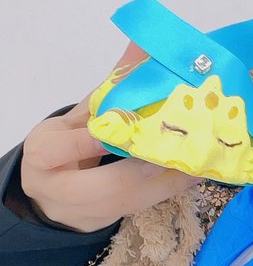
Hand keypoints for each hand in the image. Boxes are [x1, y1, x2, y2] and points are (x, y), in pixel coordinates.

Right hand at [18, 42, 202, 232]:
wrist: (52, 198)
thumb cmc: (62, 149)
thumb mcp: (70, 119)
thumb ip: (103, 91)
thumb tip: (139, 47)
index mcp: (42, 159)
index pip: (58, 150)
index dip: (90, 139)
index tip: (123, 122)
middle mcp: (63, 191)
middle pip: (104, 186)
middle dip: (142, 168)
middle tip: (173, 146)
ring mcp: (91, 211)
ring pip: (131, 201)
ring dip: (168, 180)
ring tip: (198, 157)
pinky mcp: (114, 218)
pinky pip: (145, 205)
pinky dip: (171, 188)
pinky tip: (195, 170)